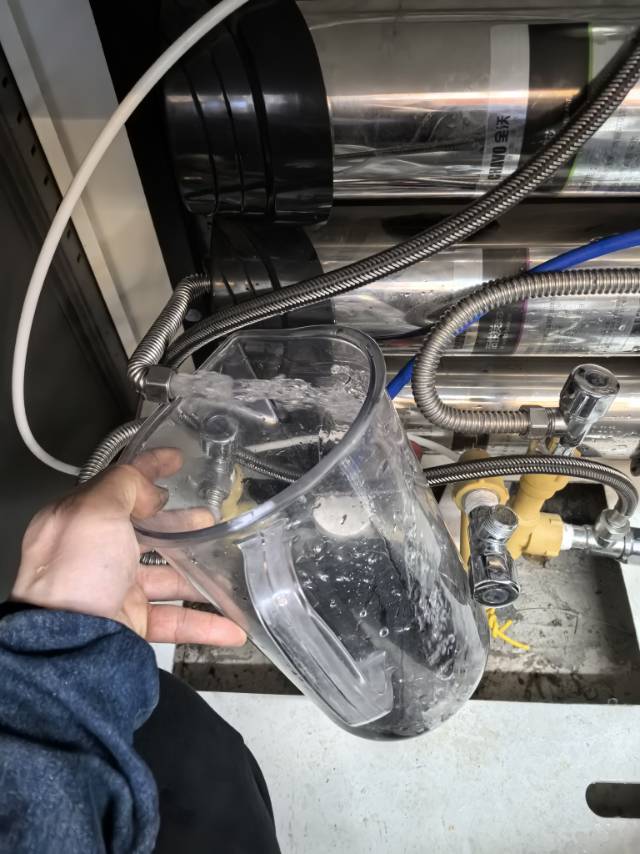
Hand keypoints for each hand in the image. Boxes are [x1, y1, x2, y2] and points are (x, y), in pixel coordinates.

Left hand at [11, 448, 245, 646]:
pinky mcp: (129, 624)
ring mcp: (112, 591)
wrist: (67, 650)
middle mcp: (93, 555)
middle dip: (180, 524)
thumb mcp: (95, 512)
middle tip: (208, 518)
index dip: (149, 467)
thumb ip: (123, 486)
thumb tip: (147, 488)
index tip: (176, 458)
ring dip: (200, 573)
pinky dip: (204, 623)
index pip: (119, 486)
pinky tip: (230, 624)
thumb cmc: (73, 577)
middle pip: (146, 532)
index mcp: (79, 523)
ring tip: (229, 565)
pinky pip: (174, 620)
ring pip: (165, 576)